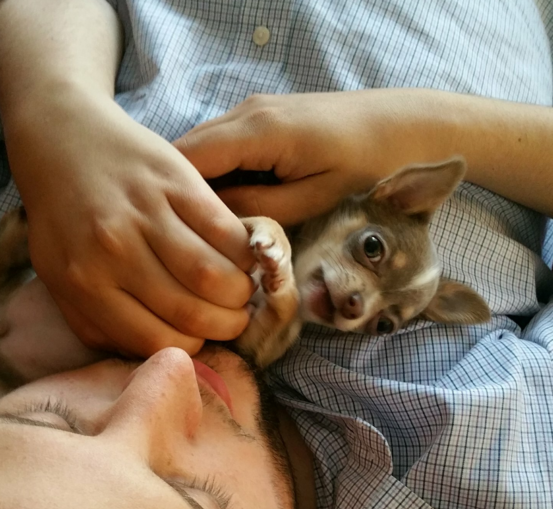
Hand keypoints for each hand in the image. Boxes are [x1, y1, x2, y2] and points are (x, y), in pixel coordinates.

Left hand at [5, 89, 254, 356]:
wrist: (63, 136)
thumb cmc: (64, 215)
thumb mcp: (59, 277)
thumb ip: (96, 322)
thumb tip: (145, 355)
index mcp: (85, 283)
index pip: (157, 340)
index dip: (191, 347)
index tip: (202, 338)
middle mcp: (114, 250)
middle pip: (191, 313)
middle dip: (225, 326)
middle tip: (234, 320)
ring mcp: (146, 212)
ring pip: (213, 276)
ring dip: (239, 294)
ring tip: (240, 292)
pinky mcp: (175, 179)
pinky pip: (225, 231)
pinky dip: (243, 253)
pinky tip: (240, 258)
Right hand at [176, 90, 436, 225]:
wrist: (407, 126)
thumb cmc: (368, 166)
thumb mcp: (313, 200)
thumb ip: (258, 210)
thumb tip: (211, 221)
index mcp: (257, 130)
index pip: (185, 159)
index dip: (171, 198)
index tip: (172, 237)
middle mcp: (246, 112)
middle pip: (186, 153)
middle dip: (178, 195)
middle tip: (183, 239)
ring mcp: (254, 110)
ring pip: (203, 150)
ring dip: (197, 187)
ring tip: (202, 228)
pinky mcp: (264, 117)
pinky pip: (224, 146)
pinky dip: (217, 175)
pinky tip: (228, 205)